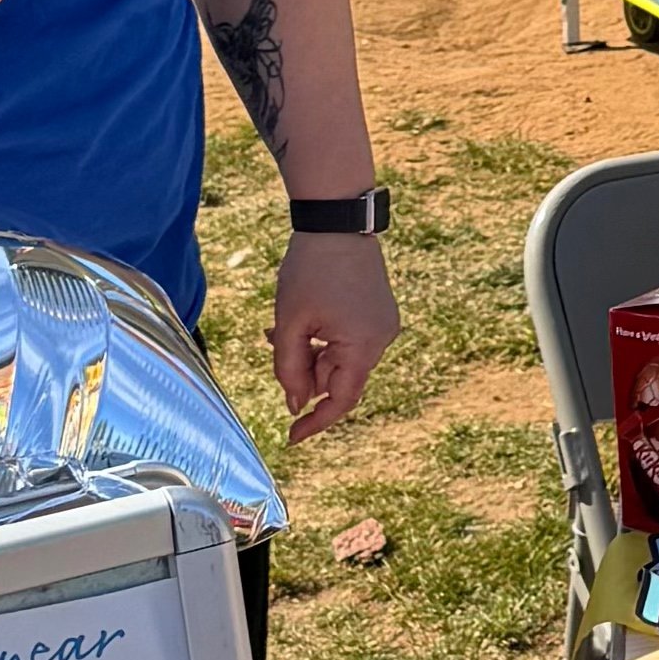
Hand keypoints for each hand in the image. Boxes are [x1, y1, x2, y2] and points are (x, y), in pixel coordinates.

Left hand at [271, 230, 398, 437]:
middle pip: (339, 377)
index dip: (315, 421)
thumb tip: (296, 403)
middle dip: (305, 371)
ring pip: (342, 358)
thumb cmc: (310, 271)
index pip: (340, 400)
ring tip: (282, 326)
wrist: (338, 222)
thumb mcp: (290, 323)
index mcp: (363, 346)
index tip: (291, 437)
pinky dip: (326, 338)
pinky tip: (305, 318)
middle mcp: (382, 339)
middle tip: (274, 344)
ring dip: (312, 352)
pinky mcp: (380, 312)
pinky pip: (351, 339)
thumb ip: (289, 369)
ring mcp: (384, 325)